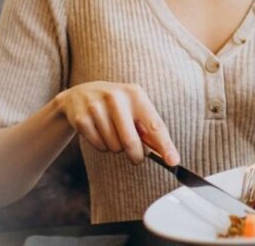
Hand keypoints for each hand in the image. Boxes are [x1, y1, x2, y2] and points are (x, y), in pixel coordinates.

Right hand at [54, 81, 178, 165]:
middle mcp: (116, 98)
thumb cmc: (116, 105)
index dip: (165, 145)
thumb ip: (149, 128)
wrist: (81, 95)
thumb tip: (165, 152)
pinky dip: (103, 146)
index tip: (173, 161)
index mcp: (135, 94)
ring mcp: (96, 107)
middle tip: (137, 158)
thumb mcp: (134, 108)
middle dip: (136, 155)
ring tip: (113, 133)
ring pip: (115, 146)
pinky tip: (100, 132)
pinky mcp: (82, 119)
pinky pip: (99, 146)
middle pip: (131, 141)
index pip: (154, 125)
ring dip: (117, 148)